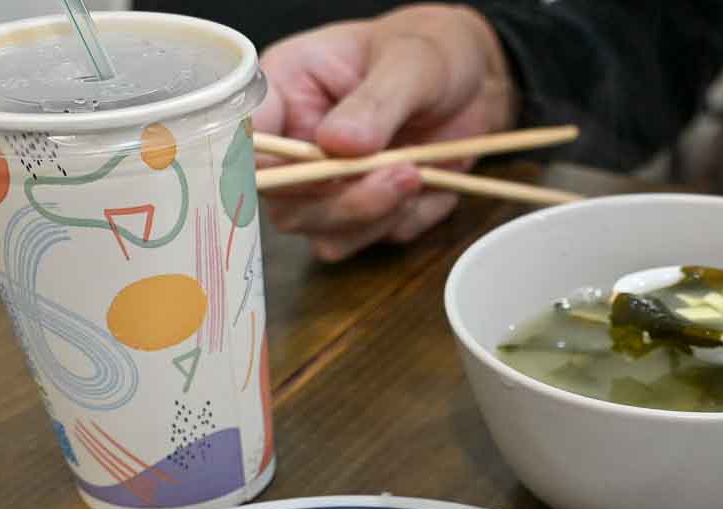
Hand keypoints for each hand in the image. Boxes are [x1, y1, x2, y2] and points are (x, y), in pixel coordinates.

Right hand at [255, 5, 517, 260]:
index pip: (246, 140)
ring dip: (377, 215)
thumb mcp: (411, 62)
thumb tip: (338, 143)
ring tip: (422, 173)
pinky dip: (406, 221)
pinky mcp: (360, 213)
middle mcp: (292, 144)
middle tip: (402, 172)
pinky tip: (431, 183)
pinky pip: (372, 240)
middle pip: (285, 202)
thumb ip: (375, 102)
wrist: (476, 84)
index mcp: (283, 91)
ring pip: (324, 232)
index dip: (265, 167)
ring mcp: (324, 185)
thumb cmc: (432, 52)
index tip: (317, 169)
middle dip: (344, 201)